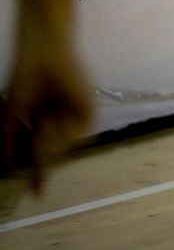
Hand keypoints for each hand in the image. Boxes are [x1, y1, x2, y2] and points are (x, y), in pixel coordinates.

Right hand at [2, 15, 90, 191]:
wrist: (43, 55)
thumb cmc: (26, 78)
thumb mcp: (13, 114)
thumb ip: (10, 139)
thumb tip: (7, 164)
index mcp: (44, 123)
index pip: (42, 154)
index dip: (39, 174)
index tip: (36, 194)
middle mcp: (61, 123)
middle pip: (51, 154)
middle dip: (42, 144)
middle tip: (42, 119)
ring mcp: (76, 118)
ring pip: (62, 149)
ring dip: (49, 137)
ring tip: (48, 113)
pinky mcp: (89, 112)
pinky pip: (76, 136)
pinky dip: (61, 129)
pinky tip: (57, 114)